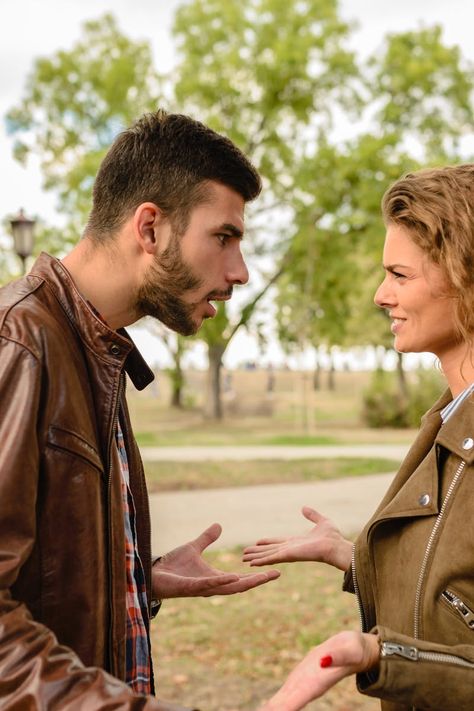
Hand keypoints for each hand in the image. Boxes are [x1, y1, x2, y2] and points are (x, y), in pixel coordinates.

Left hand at [152, 523, 279, 598]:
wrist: (153, 574)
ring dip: (245, 582)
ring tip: (262, 577)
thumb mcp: (193, 547)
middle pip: (241, 585)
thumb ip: (207, 539)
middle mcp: (213, 585)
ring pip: (229, 587)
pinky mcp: (191, 587)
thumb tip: (219, 526)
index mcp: (215, 577)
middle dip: (258, 580)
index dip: (257, 575)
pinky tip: (233, 576)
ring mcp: (203, 588)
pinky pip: (209, 585)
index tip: (275, 570)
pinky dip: (221, 581)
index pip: (241, 578)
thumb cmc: (172, 566)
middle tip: (276, 573)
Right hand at [242, 506, 352, 571]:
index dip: (267, 542)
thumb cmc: (333, 537)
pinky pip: (271, 558)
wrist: (336, 547)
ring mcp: (288, 553)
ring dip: (255, 557)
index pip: (278, 542)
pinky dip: (261, 560)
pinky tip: (251, 563)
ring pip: (268, 555)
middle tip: (245, 554)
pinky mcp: (288, 556)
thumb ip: (312, 515)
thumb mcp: (322, 521)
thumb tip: (304, 508)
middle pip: (270, 550)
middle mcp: (290, 548)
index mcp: (296, 541)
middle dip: (257, 552)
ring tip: (243, 559)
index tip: (258, 542)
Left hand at [259, 630, 379, 710]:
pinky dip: (275, 704)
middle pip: (286, 704)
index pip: (297, 698)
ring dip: (272, 708)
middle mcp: (308, 687)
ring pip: (283, 701)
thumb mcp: (351, 650)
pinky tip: (267, 709)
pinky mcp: (300, 677)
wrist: (355, 649)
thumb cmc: (356, 650)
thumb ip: (340, 656)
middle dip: (274, 709)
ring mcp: (302, 683)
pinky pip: (285, 693)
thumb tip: (324, 660)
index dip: (284, 707)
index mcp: (318, 682)